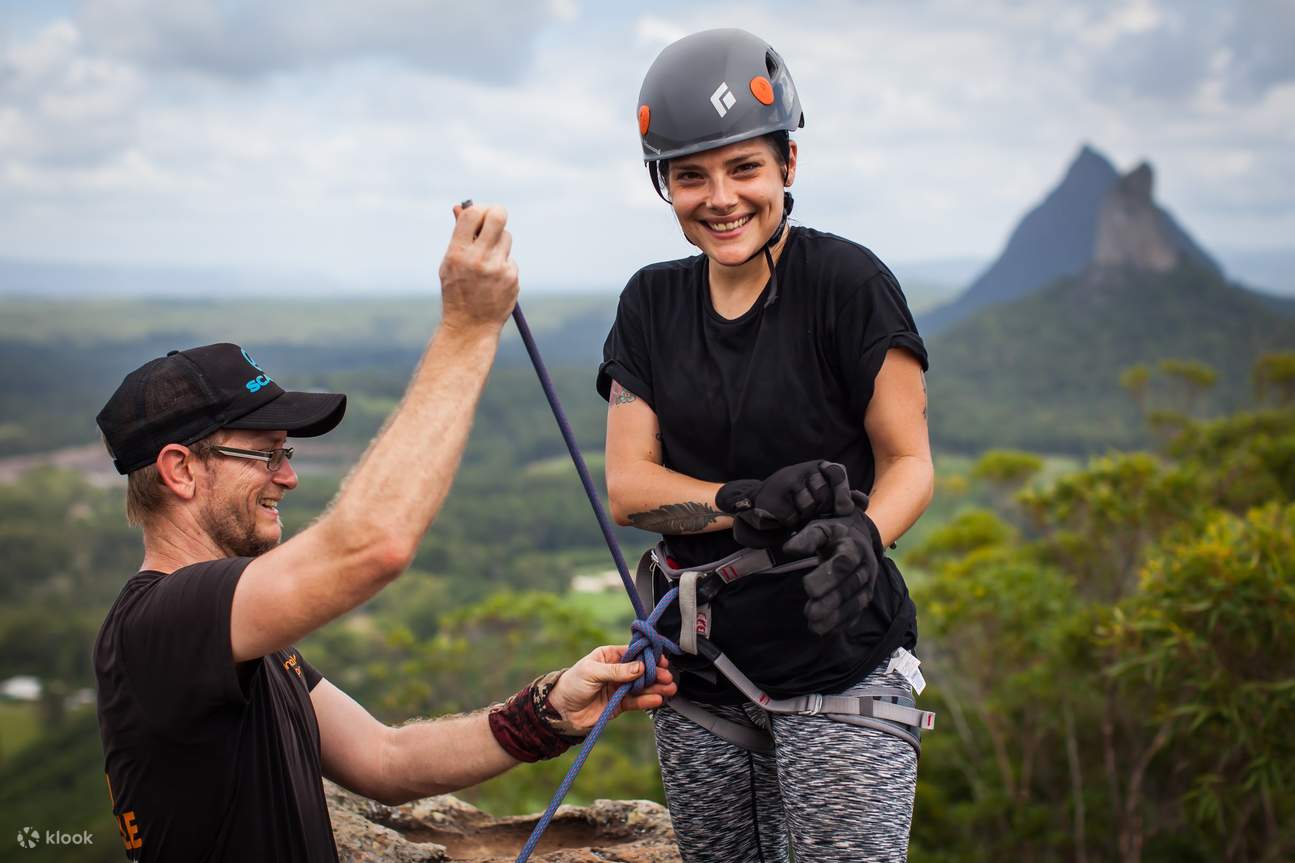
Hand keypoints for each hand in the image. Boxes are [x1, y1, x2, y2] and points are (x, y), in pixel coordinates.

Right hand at [438, 201, 519, 331]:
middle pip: (498, 217)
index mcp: (458, 253)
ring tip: (488, 261)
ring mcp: (497, 268)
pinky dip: (504, 264)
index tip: (481, 213)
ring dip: (499, 242)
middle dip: (497, 212)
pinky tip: (494, 281)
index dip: (479, 209)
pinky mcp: (511, 277)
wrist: (469, 325)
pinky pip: (510, 259)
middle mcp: (478, 259)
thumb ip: (459, 236)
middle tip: (496, 217)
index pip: (473, 214)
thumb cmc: (457, 291)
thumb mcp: (450, 263)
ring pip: (506, 237)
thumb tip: (461, 207)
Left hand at [547, 645, 676, 731]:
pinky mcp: (620, 704)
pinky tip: (658, 699)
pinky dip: (648, 700)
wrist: (562, 711)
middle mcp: (617, 670)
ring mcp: (620, 687)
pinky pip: (637, 701)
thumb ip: (617, 670)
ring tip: (670, 689)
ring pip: (642, 686)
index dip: (648, 656)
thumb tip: (641, 667)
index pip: (633, 653)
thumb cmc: (573, 684)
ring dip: (656, 687)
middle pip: (641, 670)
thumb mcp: (592, 672)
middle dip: (655, 673)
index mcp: (609, 656)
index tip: (661, 660)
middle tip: (667, 676)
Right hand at [717, 460, 853, 547]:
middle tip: (815, 512)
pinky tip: (786, 515)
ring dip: (805, 515)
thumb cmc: (803, 499)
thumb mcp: (826, 496)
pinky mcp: (773, 496)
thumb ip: (845, 498)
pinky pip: (791, 516)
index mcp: (820, 467)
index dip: (842, 492)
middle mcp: (804, 469)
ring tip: (798, 511)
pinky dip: (790, 521)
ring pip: (807, 506)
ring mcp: (787, 481)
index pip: (837, 473)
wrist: (766, 502)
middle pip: (823, 494)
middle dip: (822, 508)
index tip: (843, 509)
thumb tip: (862, 501)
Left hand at [782, 491, 883, 635]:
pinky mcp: (865, 597)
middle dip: (829, 603)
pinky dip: (841, 624)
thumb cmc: (833, 534)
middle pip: (849, 588)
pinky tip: (825, 631)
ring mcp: (867, 585)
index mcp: (854, 547)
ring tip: (814, 626)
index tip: (807, 587)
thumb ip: (807, 537)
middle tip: (809, 613)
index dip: (827, 577)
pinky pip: (856, 614)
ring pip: (855, 605)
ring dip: (835, 618)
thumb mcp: (821, 528)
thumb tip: (789, 549)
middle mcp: (865, 567)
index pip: (843, 564)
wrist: (858, 537)